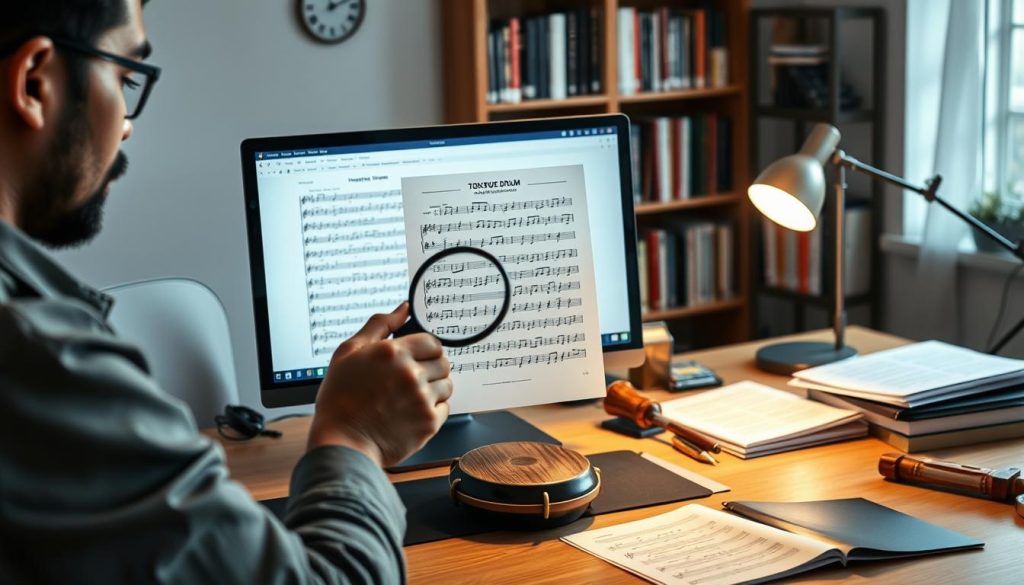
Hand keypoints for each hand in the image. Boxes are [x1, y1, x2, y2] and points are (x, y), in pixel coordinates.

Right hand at [307, 303, 452, 466]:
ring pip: (447, 385)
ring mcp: (421, 399)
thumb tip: (403, 309)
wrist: (341, 443)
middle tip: (410, 380)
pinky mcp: (428, 423)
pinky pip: (445, 409)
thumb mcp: (348, 352)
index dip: (425, 350)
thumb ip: (379, 325)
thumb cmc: (339, 398)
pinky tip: (411, 413)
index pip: (432, 342)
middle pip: (443, 363)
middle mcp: (411, 374)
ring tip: (410, 397)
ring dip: (433, 389)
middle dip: (430, 368)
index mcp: (393, 352)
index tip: (415, 359)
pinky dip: (432, 410)